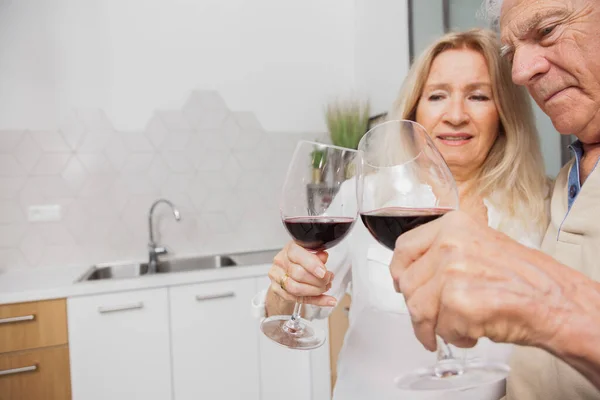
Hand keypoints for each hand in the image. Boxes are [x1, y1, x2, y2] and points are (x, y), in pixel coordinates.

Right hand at [268, 241, 336, 306]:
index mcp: (290, 248)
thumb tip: (323, 257)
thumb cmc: (301, 262)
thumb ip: (318, 256)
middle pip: (298, 273)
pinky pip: (296, 298)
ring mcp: (276, 275)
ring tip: (325, 288)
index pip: (296, 254)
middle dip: (318, 280)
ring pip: (295, 288)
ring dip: (315, 291)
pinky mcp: (276, 289)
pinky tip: (324, 300)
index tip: (323, 273)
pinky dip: (314, 300)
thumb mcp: (311, 255)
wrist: (286, 272)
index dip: (311, 264)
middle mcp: (280, 260)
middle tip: (328, 280)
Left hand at [390, 210, 573, 352]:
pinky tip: (474, 333)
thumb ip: (445, 253)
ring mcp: (452, 272)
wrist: (555, 300)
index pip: (404, 247)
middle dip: (417, 308)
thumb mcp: (479, 246)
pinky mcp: (458, 302)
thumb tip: (413, 272)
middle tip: (431, 320)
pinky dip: (456, 338)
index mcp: (452, 226)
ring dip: (432, 328)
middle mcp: (449, 244)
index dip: (399, 270)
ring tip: (452, 332)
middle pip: (408, 283)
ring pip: (418, 309)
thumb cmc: (525, 278)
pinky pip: (441, 329)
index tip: (401, 283)